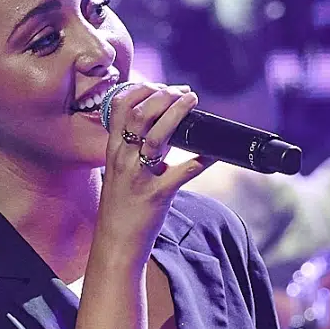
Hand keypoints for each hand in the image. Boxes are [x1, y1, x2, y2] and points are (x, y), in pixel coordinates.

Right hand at [98, 83, 210, 254]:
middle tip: (183, 93)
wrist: (116, 241)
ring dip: (177, 114)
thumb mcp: (120, 170)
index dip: (143, 89)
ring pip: (158, 136)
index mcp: (114, 150)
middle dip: (163, 96)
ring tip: (192, 101)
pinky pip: (184, 172)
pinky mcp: (157, 195)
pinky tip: (215, 152)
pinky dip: (203, 159)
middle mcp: (123, 159)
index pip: (121, 106)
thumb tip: (166, 126)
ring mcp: (139, 176)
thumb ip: (136, 147)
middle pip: (140, 114)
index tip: (163, 87)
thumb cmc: (121, 205)